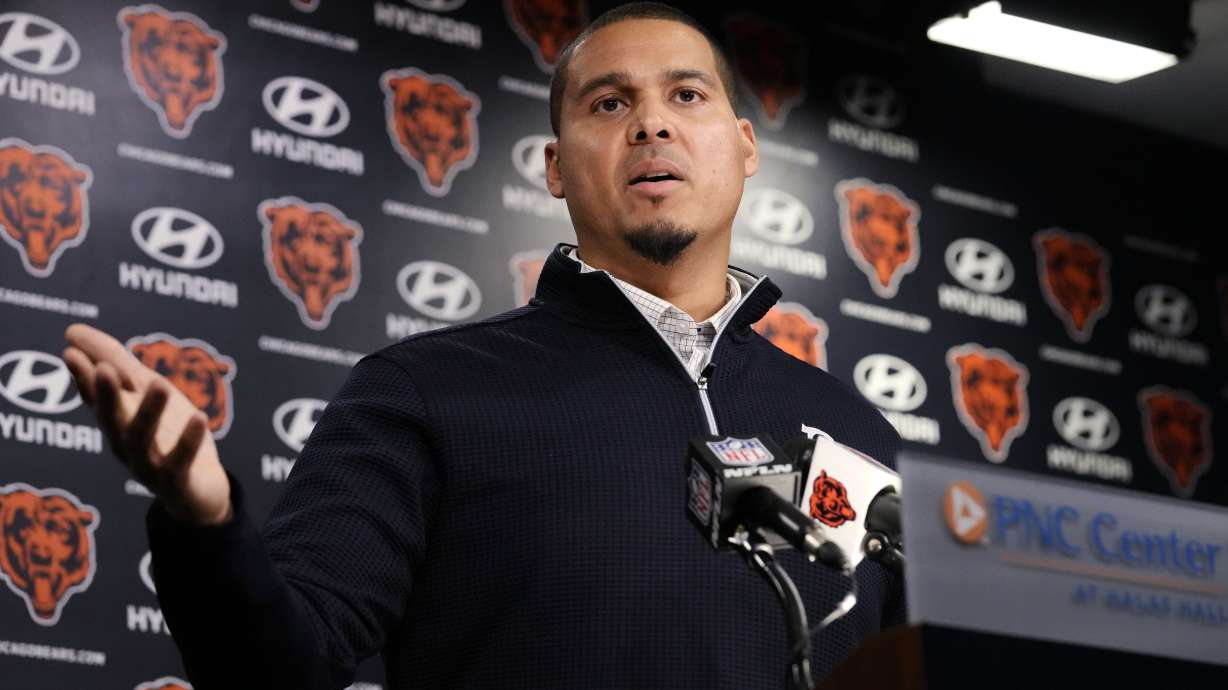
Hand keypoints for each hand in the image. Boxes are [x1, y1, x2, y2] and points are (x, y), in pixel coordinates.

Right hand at [63, 323, 231, 525]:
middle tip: (104, 370)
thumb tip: (72, 332)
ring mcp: (149, 466)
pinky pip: (180, 462)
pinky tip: (199, 416)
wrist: (200, 491)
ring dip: (149, 412)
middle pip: (112, 419)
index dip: (83, 377)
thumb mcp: (145, 392)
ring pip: (142, 440)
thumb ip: (115, 362)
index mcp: (116, 421)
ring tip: (159, 384)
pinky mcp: (177, 482)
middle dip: (107, 396)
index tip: (71, 352)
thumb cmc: (169, 434)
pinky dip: (188, 442)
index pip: (95, 398)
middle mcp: (125, 444)